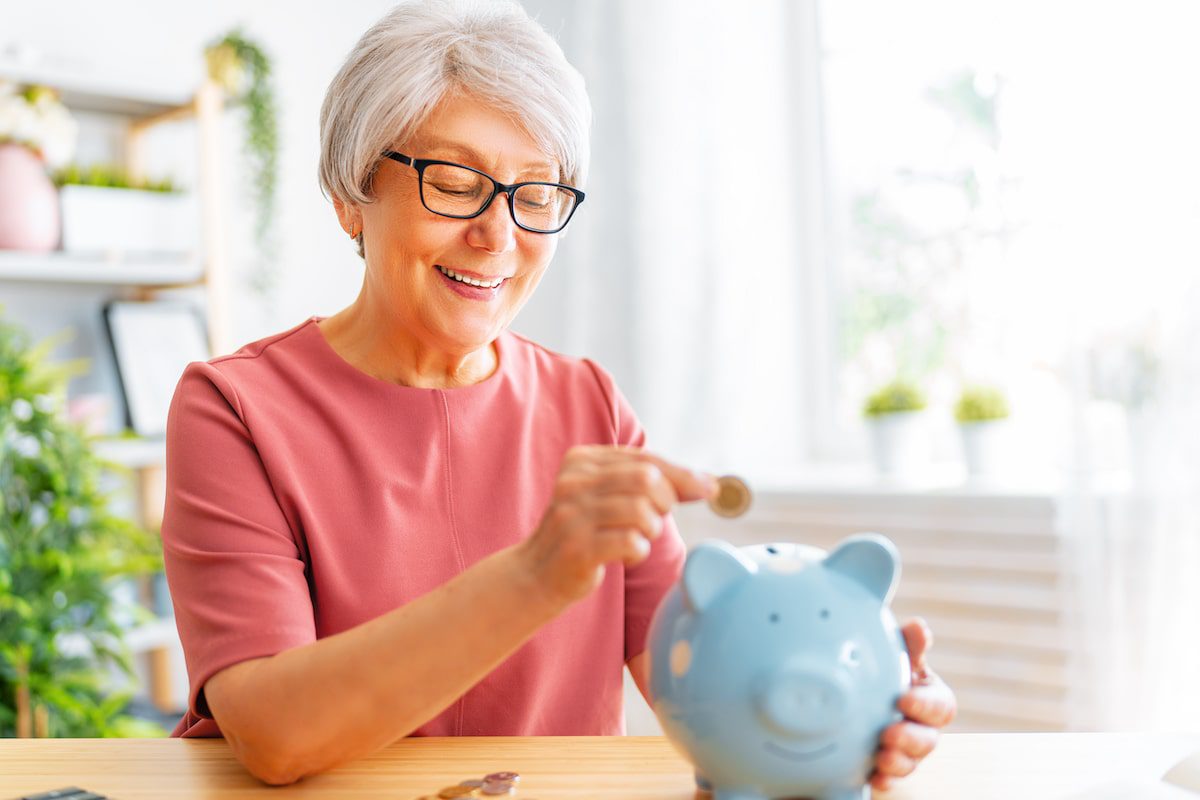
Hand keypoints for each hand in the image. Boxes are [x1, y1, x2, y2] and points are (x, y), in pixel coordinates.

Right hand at [519, 445, 716, 607]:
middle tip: (653, 521)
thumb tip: (706, 483)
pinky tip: (626, 555)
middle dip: (665, 502)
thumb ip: (646, 483)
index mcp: (581, 460)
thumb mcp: (605, 497)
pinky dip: (639, 551)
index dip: (682, 474)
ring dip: (651, 530)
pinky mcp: (577, 547)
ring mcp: (572, 514)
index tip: (710, 489)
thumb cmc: (583, 534)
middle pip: (647, 480)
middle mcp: (573, 481)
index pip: (645, 459)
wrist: (535, 574)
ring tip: (636, 539)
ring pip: (642, 511)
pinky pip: (631, 542)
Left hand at [870, 617, 956, 791]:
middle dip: (911, 738)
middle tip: (888, 733)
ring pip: (912, 762)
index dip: (924, 705)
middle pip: (929, 740)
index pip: (941, 705)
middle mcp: (922, 726)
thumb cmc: (883, 669)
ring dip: (898, 762)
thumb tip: (918, 627)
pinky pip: (891, 779)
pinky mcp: (887, 766)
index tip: (903, 699)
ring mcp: (906, 749)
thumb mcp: (895, 653)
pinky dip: (885, 780)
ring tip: (881, 757)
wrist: (855, 691)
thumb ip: (909, 644)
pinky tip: (874, 778)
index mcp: (929, 697)